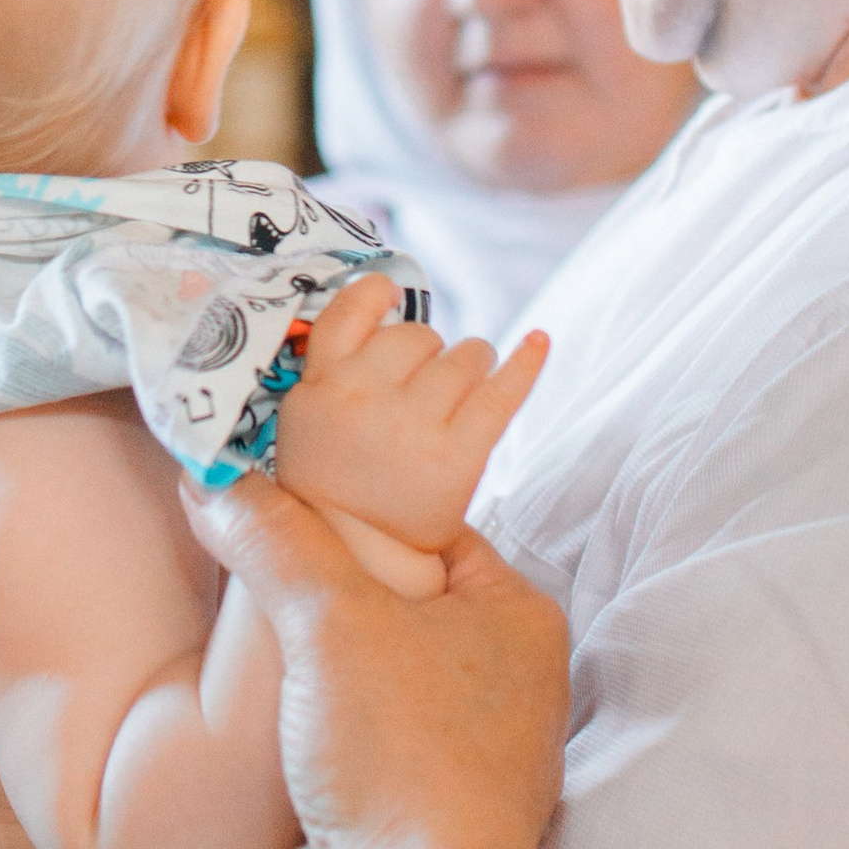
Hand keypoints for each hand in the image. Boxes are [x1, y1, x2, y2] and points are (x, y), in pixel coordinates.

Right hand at [185, 473, 569, 848]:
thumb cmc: (401, 755)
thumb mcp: (328, 621)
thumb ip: (274, 541)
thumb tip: (214, 481)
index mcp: (519, 614)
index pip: (427, 529)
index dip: (350, 515)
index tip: (282, 512)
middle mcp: (517, 675)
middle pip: (402, 599)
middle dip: (331, 594)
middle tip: (260, 577)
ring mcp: (486, 744)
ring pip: (387, 671)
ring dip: (330, 666)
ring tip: (266, 653)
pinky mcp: (445, 801)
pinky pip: (381, 735)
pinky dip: (337, 726)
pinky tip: (290, 724)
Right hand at [274, 274, 547, 557]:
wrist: (358, 553)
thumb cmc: (337, 478)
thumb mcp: (307, 415)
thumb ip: (335, 361)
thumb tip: (389, 296)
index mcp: (320, 386)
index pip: (350, 310)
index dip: (376, 294)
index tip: (390, 295)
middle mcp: (364, 400)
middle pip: (420, 336)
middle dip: (430, 354)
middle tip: (424, 394)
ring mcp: (412, 427)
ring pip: (466, 357)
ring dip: (470, 370)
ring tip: (454, 406)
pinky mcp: (458, 456)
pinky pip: (502, 393)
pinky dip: (526, 363)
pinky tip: (540, 340)